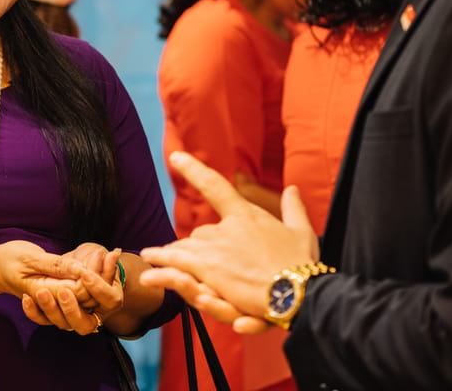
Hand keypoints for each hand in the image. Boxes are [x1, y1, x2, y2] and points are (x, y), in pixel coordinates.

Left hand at [21, 244, 124, 334]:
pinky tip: (26, 298)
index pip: (110, 300)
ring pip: (64, 324)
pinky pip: (45, 321)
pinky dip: (34, 312)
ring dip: (51, 309)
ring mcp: (73, 317)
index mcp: (109, 298)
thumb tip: (113, 254)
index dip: (99, 288)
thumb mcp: (93, 255)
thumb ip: (101, 259)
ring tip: (41, 291)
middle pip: (86, 324)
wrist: (69, 264)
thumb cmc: (87, 258)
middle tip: (63, 291)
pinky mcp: (55, 315)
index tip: (85, 274)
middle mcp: (93, 313)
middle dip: (73, 309)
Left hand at [139, 151, 317, 323]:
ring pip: (182, 249)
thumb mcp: (302, 231)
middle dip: (193, 247)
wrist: (299, 293)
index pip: (216, 186)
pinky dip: (161, 269)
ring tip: (152, 258)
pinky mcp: (209, 272)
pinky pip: (177, 266)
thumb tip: (292, 189)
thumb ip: (294, 208)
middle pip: (197, 234)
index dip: (194, 169)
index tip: (176, 157)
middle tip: (184, 256)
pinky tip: (149, 272)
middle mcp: (226, 229)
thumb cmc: (302, 264)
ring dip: (168, 255)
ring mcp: (215, 250)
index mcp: (246, 215)